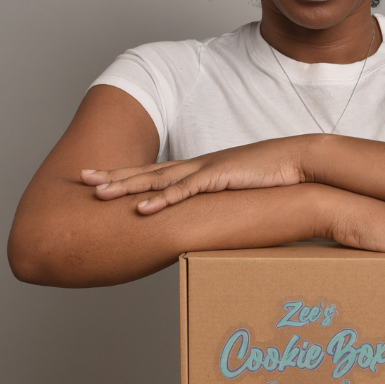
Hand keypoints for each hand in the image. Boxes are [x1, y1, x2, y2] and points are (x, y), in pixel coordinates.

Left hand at [80, 137, 311, 213]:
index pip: (158, 172)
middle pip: (148, 171)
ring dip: (126, 186)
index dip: (129, 175)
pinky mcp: (221, 177)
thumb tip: (215, 223)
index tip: (104, 179)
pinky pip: (185, 191)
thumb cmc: (277, 178)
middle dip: (114, 176)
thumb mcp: (244, 194)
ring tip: (97, 194)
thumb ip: (226, 206)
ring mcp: (207, 169)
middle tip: (83, 179)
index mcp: (203, 169)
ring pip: (158, 179)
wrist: (301, 160)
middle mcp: (199, 166)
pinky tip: (140, 208)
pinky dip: (161, 199)